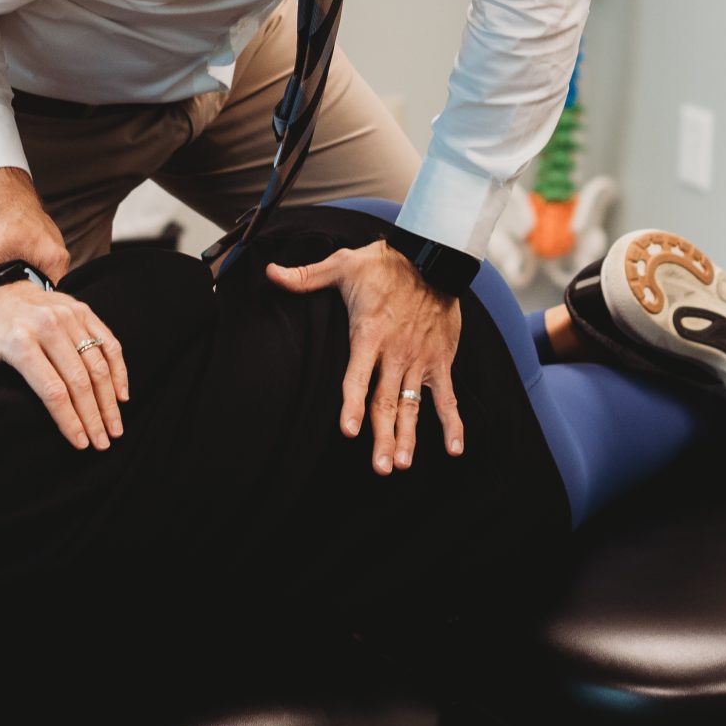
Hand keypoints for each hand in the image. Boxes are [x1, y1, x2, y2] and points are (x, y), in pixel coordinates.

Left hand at [0, 280, 130, 450]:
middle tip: (102, 444)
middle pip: (79, 380)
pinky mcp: (84, 311)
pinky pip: (109, 344)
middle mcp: (47, 325)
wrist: (1, 290)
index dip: (68, 420)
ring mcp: (69, 316)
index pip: (52, 389)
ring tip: (114, 429)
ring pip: (98, 365)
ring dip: (110, 400)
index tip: (80, 443)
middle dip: (94, 417)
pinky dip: (119, 371)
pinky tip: (121, 397)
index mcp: (19, 340)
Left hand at [265, 243, 464, 474]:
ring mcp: (419, 360)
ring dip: (409, 436)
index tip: (350, 430)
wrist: (434, 257)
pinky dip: (453, 423)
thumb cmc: (385, 264)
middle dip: (383, 436)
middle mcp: (395, 353)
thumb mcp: (342, 265)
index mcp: (369, 335)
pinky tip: (454, 449)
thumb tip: (270, 273)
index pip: (358, 376)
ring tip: (403, 464)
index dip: (353, 404)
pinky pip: (447, 397)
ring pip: (411, 406)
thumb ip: (306, 276)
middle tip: (381, 467)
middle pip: (386, 402)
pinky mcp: (440, 361)